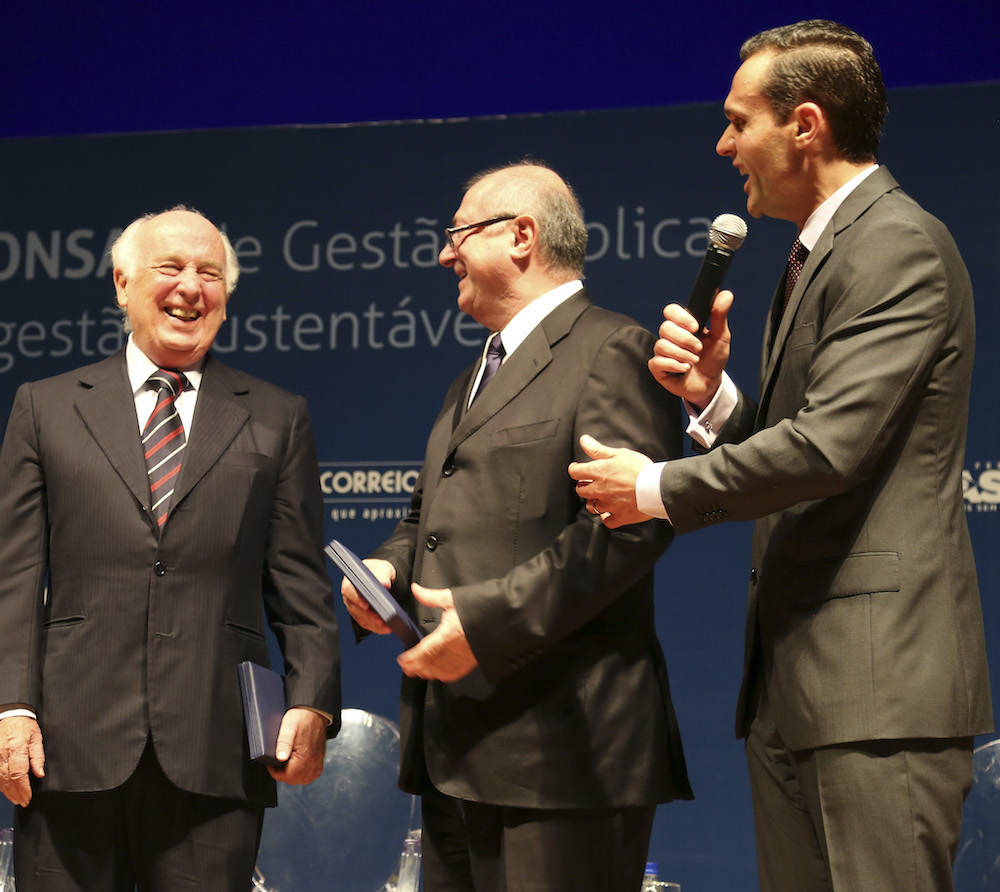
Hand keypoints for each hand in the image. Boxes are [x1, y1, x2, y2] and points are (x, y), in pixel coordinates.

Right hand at [0, 715, 44, 806]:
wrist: (10, 715)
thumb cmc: (24, 726)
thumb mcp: (37, 739)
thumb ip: (38, 757)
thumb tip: (40, 774)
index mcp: (17, 748)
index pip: (18, 774)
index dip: (23, 789)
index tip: (28, 797)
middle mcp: (2, 753)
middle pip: (7, 779)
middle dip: (15, 793)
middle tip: (23, 801)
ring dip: (6, 791)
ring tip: (15, 798)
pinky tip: (5, 789)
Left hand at [267, 707, 327, 784]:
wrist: (315, 710)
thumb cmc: (301, 717)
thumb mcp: (288, 726)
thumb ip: (283, 743)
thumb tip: (280, 758)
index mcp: (306, 755)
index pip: (288, 777)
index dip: (275, 773)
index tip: (271, 764)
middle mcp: (314, 760)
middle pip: (296, 780)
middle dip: (283, 775)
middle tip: (276, 764)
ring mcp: (318, 759)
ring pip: (305, 779)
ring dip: (294, 776)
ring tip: (285, 766)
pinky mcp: (320, 757)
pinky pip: (313, 774)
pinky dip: (304, 774)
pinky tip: (297, 766)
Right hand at [341, 558, 394, 634]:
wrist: (383, 578)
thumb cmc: (379, 571)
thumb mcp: (382, 568)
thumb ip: (382, 574)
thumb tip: (384, 584)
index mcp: (350, 581)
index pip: (349, 590)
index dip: (356, 599)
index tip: (366, 605)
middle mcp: (350, 596)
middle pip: (355, 608)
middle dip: (368, 615)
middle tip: (380, 620)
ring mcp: (355, 607)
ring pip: (361, 618)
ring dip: (373, 624)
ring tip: (386, 626)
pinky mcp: (362, 615)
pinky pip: (367, 623)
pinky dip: (376, 627)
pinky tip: (385, 628)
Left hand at [396, 585, 477, 682]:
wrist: (504, 617)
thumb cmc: (479, 607)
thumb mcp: (453, 598)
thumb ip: (431, 597)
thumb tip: (416, 589)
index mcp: (448, 634)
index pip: (425, 649)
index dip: (412, 657)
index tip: (402, 659)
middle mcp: (455, 649)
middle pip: (431, 662)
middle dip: (417, 667)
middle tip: (406, 669)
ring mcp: (465, 657)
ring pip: (442, 669)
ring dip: (429, 672)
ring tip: (418, 673)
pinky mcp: (474, 660)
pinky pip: (457, 672)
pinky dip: (446, 675)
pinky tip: (441, 676)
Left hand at [568, 435, 653, 528]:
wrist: (656, 487)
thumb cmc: (639, 469)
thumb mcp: (618, 453)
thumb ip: (598, 449)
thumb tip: (583, 440)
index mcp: (597, 472)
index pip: (574, 472)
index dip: (575, 469)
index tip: (578, 468)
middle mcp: (598, 490)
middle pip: (580, 490)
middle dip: (584, 486)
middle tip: (592, 483)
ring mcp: (607, 505)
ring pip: (591, 506)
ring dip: (594, 502)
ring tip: (602, 497)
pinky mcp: (618, 516)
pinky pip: (607, 521)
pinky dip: (607, 517)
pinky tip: (610, 512)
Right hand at [647, 292, 732, 407]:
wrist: (711, 384)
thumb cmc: (714, 359)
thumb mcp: (721, 336)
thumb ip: (720, 316)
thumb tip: (726, 294)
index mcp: (682, 325)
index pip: (670, 311)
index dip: (680, 317)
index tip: (695, 326)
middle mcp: (670, 337)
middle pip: (665, 328)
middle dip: (685, 340)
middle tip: (699, 349)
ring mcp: (663, 352)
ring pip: (661, 345)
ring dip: (682, 355)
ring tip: (694, 361)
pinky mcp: (658, 368)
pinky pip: (657, 362)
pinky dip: (674, 365)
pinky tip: (684, 369)